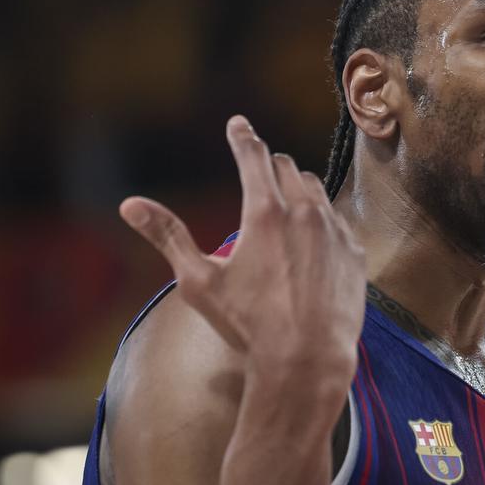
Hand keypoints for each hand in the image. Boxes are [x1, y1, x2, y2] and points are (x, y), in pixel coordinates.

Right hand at [118, 115, 365, 423]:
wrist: (306, 361)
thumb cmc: (249, 324)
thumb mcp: (199, 281)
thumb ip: (168, 236)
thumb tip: (129, 205)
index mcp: (265, 212)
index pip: (254, 156)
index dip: (242, 137)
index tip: (238, 124)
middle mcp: (305, 212)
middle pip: (287, 168)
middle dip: (269, 167)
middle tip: (258, 173)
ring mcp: (335, 231)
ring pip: (315, 190)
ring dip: (297, 189)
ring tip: (283, 205)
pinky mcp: (354, 253)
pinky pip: (337, 220)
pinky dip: (321, 220)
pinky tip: (311, 239)